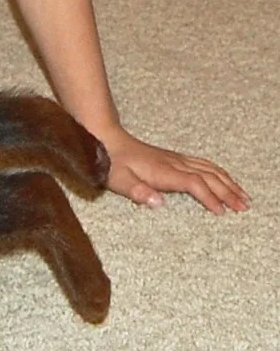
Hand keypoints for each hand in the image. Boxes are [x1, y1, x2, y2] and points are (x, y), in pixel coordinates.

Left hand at [99, 124, 249, 214]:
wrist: (106, 138)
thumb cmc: (111, 162)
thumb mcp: (118, 180)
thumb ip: (138, 192)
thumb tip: (158, 204)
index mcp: (163, 171)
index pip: (194, 183)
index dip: (209, 198)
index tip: (222, 213)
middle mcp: (173, 163)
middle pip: (208, 176)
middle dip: (228, 191)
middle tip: (244, 207)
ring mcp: (175, 159)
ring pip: (208, 168)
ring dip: (227, 181)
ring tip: (243, 196)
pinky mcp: (173, 158)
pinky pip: (202, 163)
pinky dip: (218, 172)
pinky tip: (224, 178)